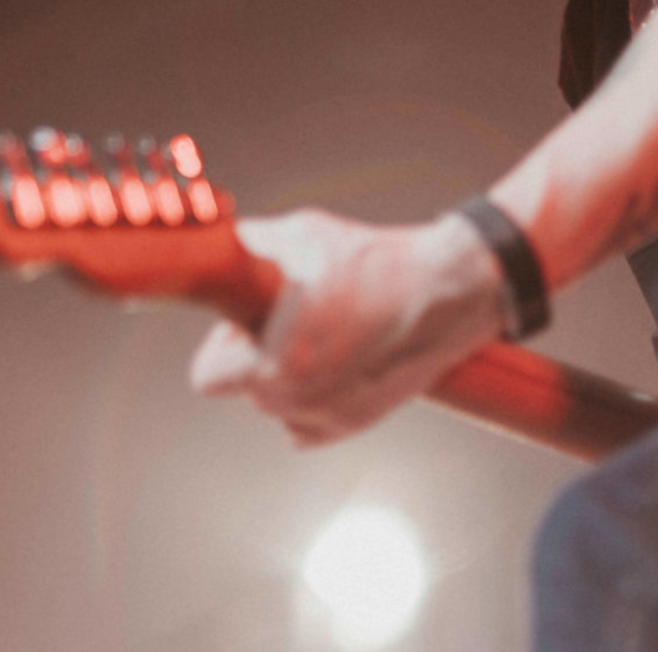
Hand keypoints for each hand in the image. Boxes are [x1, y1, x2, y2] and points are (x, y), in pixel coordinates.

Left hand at [190, 208, 506, 445]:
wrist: (450, 289)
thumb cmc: (380, 261)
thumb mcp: (303, 235)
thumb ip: (251, 246)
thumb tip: (222, 244)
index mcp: (275, 364)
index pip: (208, 376)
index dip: (225, 341)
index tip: (249, 318)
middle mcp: (298, 401)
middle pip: (244, 387)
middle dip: (258, 353)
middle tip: (294, 315)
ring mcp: (329, 417)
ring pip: (278, 404)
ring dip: (289, 375)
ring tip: (326, 332)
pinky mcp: (358, 423)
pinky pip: (309, 421)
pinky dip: (316, 396)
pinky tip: (342, 357)